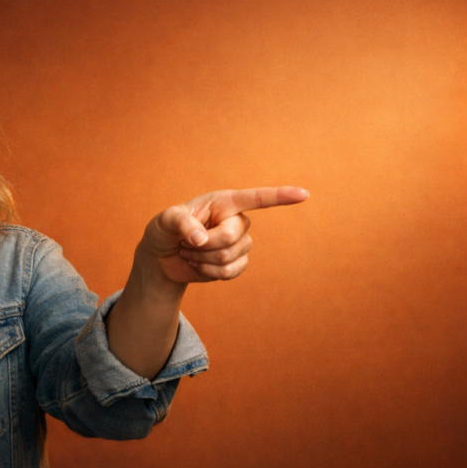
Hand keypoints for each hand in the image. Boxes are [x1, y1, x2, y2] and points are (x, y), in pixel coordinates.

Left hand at [141, 186, 308, 285]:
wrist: (162, 257)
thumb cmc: (164, 231)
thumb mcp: (165, 221)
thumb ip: (182, 224)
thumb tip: (202, 239)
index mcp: (224, 202)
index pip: (256, 198)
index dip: (280, 196)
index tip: (303, 194)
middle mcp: (236, 220)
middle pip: (232, 237)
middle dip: (205, 245)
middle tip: (187, 243)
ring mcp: (239, 242)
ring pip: (230, 257)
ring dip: (203, 260)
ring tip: (190, 252)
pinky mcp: (236, 263)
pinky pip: (231, 272)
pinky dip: (209, 272)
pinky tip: (198, 265)